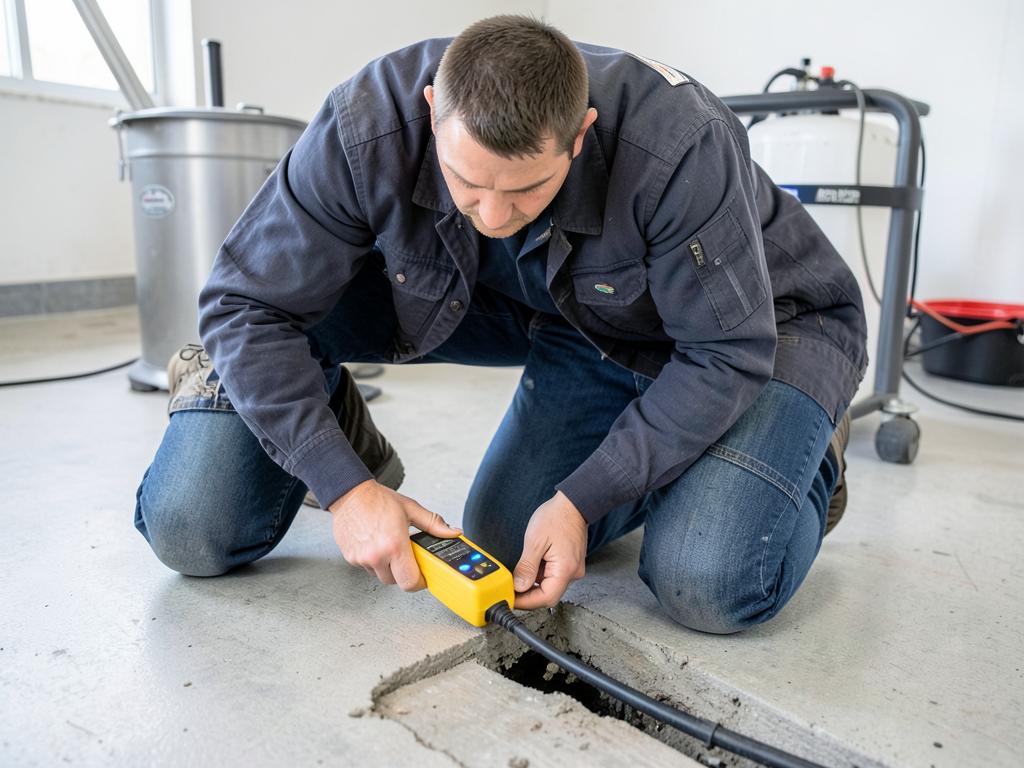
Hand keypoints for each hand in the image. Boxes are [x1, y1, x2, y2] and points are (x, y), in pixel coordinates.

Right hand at [329, 479, 461, 590]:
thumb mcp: (411, 509)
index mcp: (395, 545)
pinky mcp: (351, 558)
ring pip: (380, 574)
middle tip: (405, 556)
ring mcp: (362, 558)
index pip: (410, 581)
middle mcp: (377, 555)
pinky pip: (367, 567)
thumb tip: (453, 532)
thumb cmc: (378, 500)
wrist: (350, 494)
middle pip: (396, 581)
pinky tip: (374, 543)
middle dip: (403, 572)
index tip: (422, 577)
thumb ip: (434, 524)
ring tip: (388, 545)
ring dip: (387, 566)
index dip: (419, 582)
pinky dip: (373, 560)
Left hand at [512, 492, 587, 609]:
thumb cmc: (556, 517)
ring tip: (521, 571)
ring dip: (534, 583)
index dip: (527, 602)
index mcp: (565, 569)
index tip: (512, 599)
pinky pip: (554, 576)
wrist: (573, 503)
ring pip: (551, 586)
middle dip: (529, 594)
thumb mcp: (535, 541)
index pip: (546, 598)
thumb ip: (526, 567)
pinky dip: (541, 574)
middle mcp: (573, 572)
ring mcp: (573, 568)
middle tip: (511, 589)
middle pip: (549, 594)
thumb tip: (518, 586)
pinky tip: (533, 563)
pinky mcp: (570, 563)